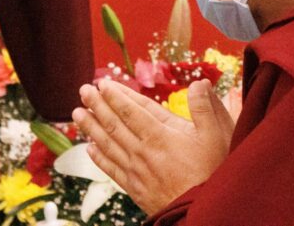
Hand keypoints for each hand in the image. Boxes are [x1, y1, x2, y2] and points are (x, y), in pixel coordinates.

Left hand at [73, 79, 234, 213]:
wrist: (202, 212)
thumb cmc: (211, 173)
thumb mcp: (216, 136)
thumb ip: (205, 108)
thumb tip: (198, 82)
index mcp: (161, 135)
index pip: (132, 110)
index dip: (116, 95)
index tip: (103, 83)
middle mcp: (143, 151)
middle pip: (115, 124)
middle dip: (98, 105)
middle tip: (84, 90)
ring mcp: (136, 170)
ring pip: (108, 144)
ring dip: (91, 127)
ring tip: (77, 113)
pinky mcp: (134, 188)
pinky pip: (111, 169)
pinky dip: (98, 157)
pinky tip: (89, 148)